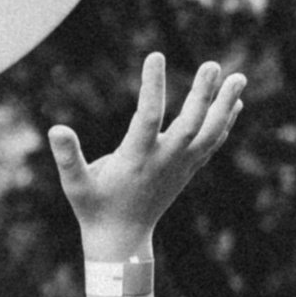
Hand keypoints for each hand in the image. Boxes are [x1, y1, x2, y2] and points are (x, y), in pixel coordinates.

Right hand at [48, 54, 246, 261]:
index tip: (155, 55)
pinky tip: (235, 103)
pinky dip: (225, 123)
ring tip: (239, 78)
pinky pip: (212, 143)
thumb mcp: (75, 185)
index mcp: (137, 159)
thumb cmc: (94, 209)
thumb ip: (68, 158)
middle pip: (192, 124)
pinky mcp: (187, 170)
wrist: (122, 240)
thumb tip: (56, 129)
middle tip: (212, 64)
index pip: (148, 116)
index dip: (152, 86)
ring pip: (211, 133)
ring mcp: (180, 166)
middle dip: (203, 94)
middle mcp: (164, 161)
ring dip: (225, 106)